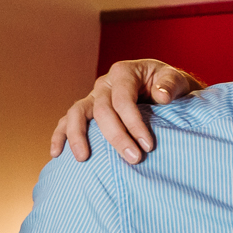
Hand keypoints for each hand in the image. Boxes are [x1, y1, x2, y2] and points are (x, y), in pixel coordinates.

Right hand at [50, 59, 206, 164]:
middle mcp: (104, 83)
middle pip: (102, 110)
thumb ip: (170, 85)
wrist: (162, 88)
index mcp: (124, 73)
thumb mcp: (176, 80)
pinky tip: (57, 154)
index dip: (134, 123)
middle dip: (116, 136)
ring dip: (77, 136)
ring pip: (77, 113)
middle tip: (134, 159)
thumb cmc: (168, 85)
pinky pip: (68, 120)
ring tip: (83, 158)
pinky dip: (60, 135)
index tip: (148, 146)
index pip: (123, 99)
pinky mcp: (88, 110)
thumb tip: (160, 96)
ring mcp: (93, 97)